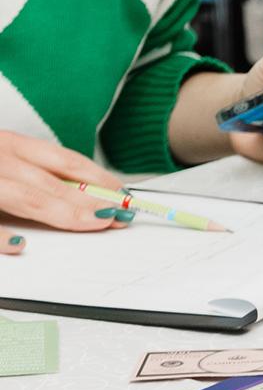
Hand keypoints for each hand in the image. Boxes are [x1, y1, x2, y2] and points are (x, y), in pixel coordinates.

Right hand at [0, 130, 127, 230]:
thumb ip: (31, 170)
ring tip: (95, 221)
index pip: (65, 160)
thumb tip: (74, 191)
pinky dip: (3, 235)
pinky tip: (20, 244)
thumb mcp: (6, 157)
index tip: (123, 193)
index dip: (98, 177)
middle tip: (120, 214)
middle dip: (90, 198)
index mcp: (13, 145)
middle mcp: (1, 159)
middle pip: (51, 180)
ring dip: (64, 211)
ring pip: (26, 196)